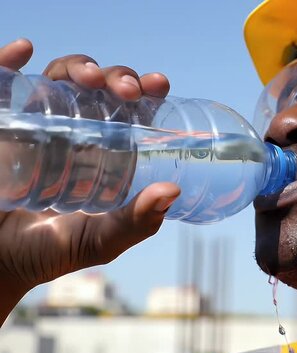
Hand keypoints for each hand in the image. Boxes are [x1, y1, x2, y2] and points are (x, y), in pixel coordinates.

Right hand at [0, 39, 180, 322]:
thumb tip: (173, 193)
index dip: (145, 90)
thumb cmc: (52, 250)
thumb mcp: (101, 240)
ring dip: (77, 67)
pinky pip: (2, 86)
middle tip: (129, 91)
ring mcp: (37, 124)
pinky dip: (6, 63)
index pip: (130, 109)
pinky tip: (22, 51)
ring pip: (59, 79)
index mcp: (106, 149)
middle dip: (117, 77)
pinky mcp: (1, 126)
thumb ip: (136, 223)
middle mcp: (75, 130)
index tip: (159, 85)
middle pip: (100, 87)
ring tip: (91, 79)